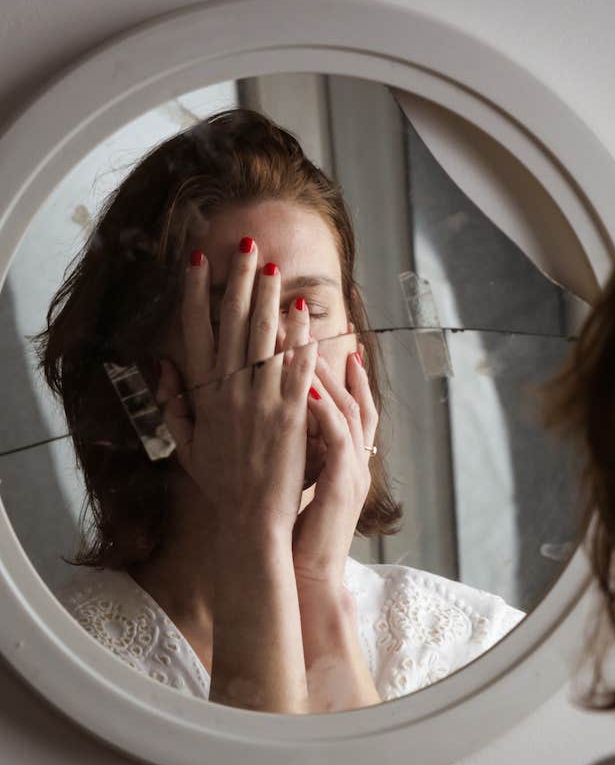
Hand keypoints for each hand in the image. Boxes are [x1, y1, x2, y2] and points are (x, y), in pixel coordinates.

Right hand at [158, 241, 316, 536]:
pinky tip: (303, 311)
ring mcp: (262, 400)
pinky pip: (296, 367)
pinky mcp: (292, 413)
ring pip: (264, 337)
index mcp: (205, 396)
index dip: (197, 294)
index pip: (197, 333)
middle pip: (233, 324)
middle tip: (246, 246)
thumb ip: (174, 403)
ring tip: (273, 266)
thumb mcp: (186, 445)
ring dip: (268, 299)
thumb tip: (162, 364)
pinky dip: (299, 337)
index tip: (199, 262)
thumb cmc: (222, 484)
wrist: (252, 518)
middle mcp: (231, 391)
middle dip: (239, 281)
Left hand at [291, 347, 377, 587]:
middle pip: (357, 397)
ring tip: (309, 344)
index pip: (353, 404)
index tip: (336, 340)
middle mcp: (356, 458)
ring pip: (350, 409)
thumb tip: (278, 420)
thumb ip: (297, 450)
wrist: (309, 575)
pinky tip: (303, 387)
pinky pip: (337, 436)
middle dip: (341, 361)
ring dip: (329, 375)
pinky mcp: (342, 482)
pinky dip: (323, 409)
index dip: (346, 372)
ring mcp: (354, 469)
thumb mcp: (300, 483)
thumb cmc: (298, 532)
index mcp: (346, 458)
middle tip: (330, 328)